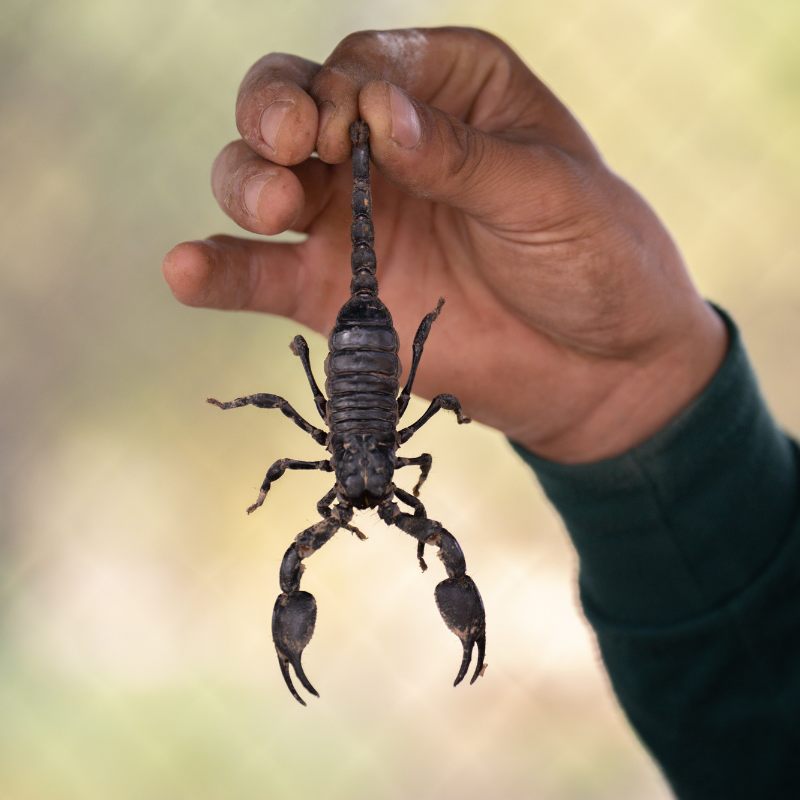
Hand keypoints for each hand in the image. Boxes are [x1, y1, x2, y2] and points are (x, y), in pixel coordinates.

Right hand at [162, 27, 725, 461]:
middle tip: (292, 147)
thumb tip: (377, 115)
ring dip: (245, 183)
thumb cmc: (595, 261)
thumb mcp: (549, 195)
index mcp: (449, 94)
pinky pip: (262, 275)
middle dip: (275, 116)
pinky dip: (221, 271)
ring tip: (271, 207)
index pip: (366, 65)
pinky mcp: (337, 294)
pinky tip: (186, 270)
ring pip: (263, 182)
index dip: (342, 87)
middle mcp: (387, 149)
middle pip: (293, 107)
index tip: (354, 127)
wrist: (600, 368)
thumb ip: (460, 157)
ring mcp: (355, 223)